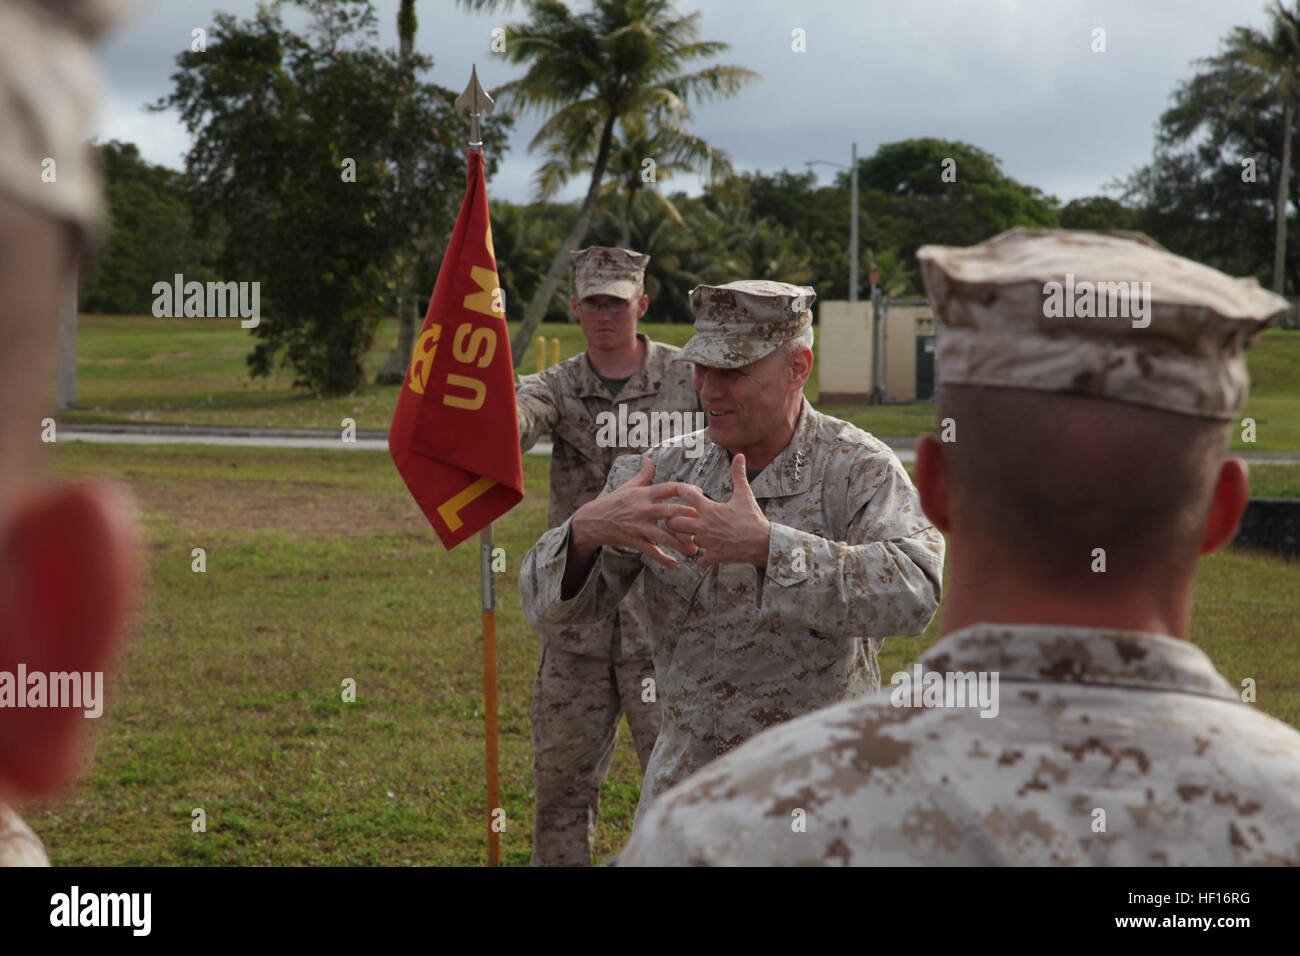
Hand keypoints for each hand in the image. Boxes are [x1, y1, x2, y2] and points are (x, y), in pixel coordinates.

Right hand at [571, 458, 698, 568]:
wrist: (592, 521)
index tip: (700, 493)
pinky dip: (662, 559)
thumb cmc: (612, 502)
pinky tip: (674, 564)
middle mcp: (642, 509)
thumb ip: (643, 475)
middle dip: (689, 517)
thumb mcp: (627, 487)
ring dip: (681, 543)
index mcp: (643, 494)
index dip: (686, 490)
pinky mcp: (633, 540)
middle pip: (670, 511)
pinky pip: (651, 551)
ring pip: (664, 535)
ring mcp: (638, 526)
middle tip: (705, 522)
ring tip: (694, 548)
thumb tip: (649, 460)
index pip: (668, 488)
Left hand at [666, 453, 771, 569]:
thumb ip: (738, 475)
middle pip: (674, 522)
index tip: (682, 489)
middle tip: (678, 516)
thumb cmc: (754, 518)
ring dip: (685, 537)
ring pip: (683, 540)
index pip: (686, 494)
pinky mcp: (714, 556)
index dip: (681, 489)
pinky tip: (704, 552)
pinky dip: (701, 557)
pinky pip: (699, 559)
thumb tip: (740, 456)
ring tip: (688, 533)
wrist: (764, 543)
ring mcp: (708, 542)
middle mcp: (704, 526)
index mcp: (710, 509)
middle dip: (673, 518)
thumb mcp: (745, 495)